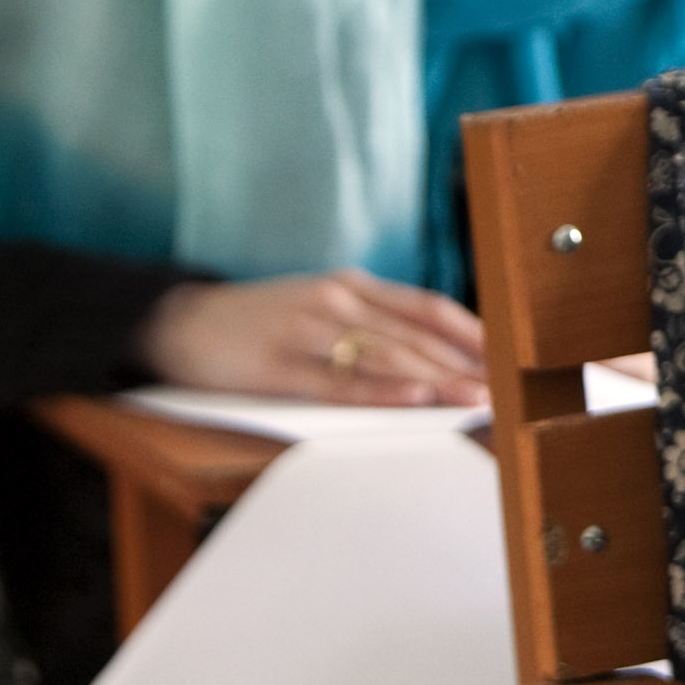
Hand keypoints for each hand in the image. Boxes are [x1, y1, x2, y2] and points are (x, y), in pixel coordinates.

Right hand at [140, 268, 489, 406]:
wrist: (176, 320)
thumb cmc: (258, 322)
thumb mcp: (320, 306)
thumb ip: (370, 322)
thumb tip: (433, 354)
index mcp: (351, 286)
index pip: (427, 308)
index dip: (472, 333)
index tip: (509, 357)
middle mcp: (336, 300)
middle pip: (415, 335)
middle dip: (465, 365)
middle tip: (506, 389)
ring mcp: (307, 330)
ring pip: (386, 356)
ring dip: (438, 379)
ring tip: (476, 398)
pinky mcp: (278, 366)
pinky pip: (339, 381)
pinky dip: (382, 390)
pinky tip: (415, 397)